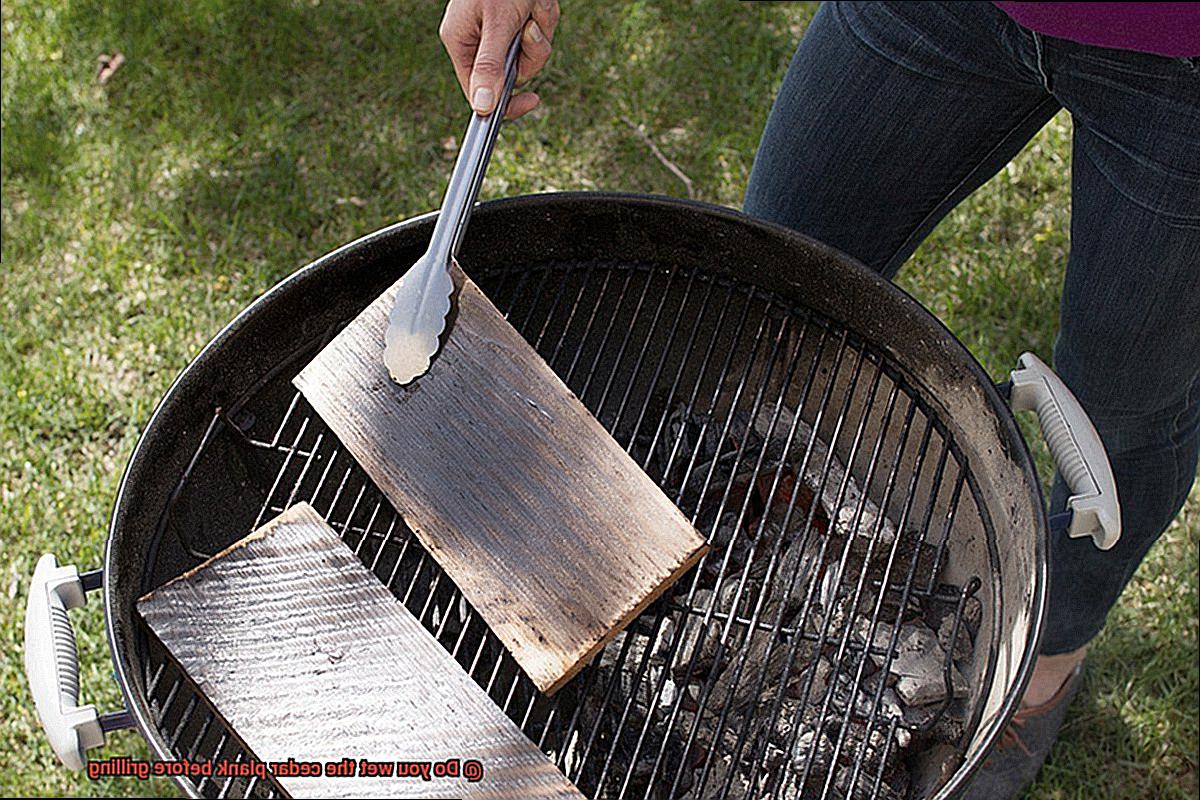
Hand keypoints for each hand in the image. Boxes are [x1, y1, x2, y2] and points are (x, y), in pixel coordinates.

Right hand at [439, 0, 559, 119]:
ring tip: (535, 6)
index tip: (531, 101)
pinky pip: (539, 33)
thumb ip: (490, 65)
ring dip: (542, 30)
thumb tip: (481, 106)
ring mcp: (500, 31)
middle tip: (532, 28)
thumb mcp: (498, 24)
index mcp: (461, 42)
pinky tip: (539, 1)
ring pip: (530, 54)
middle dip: (532, 52)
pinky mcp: (517, 21)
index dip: (507, 101)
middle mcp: (479, 40)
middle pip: (513, 73)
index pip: (480, 90)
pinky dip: (544, 17)